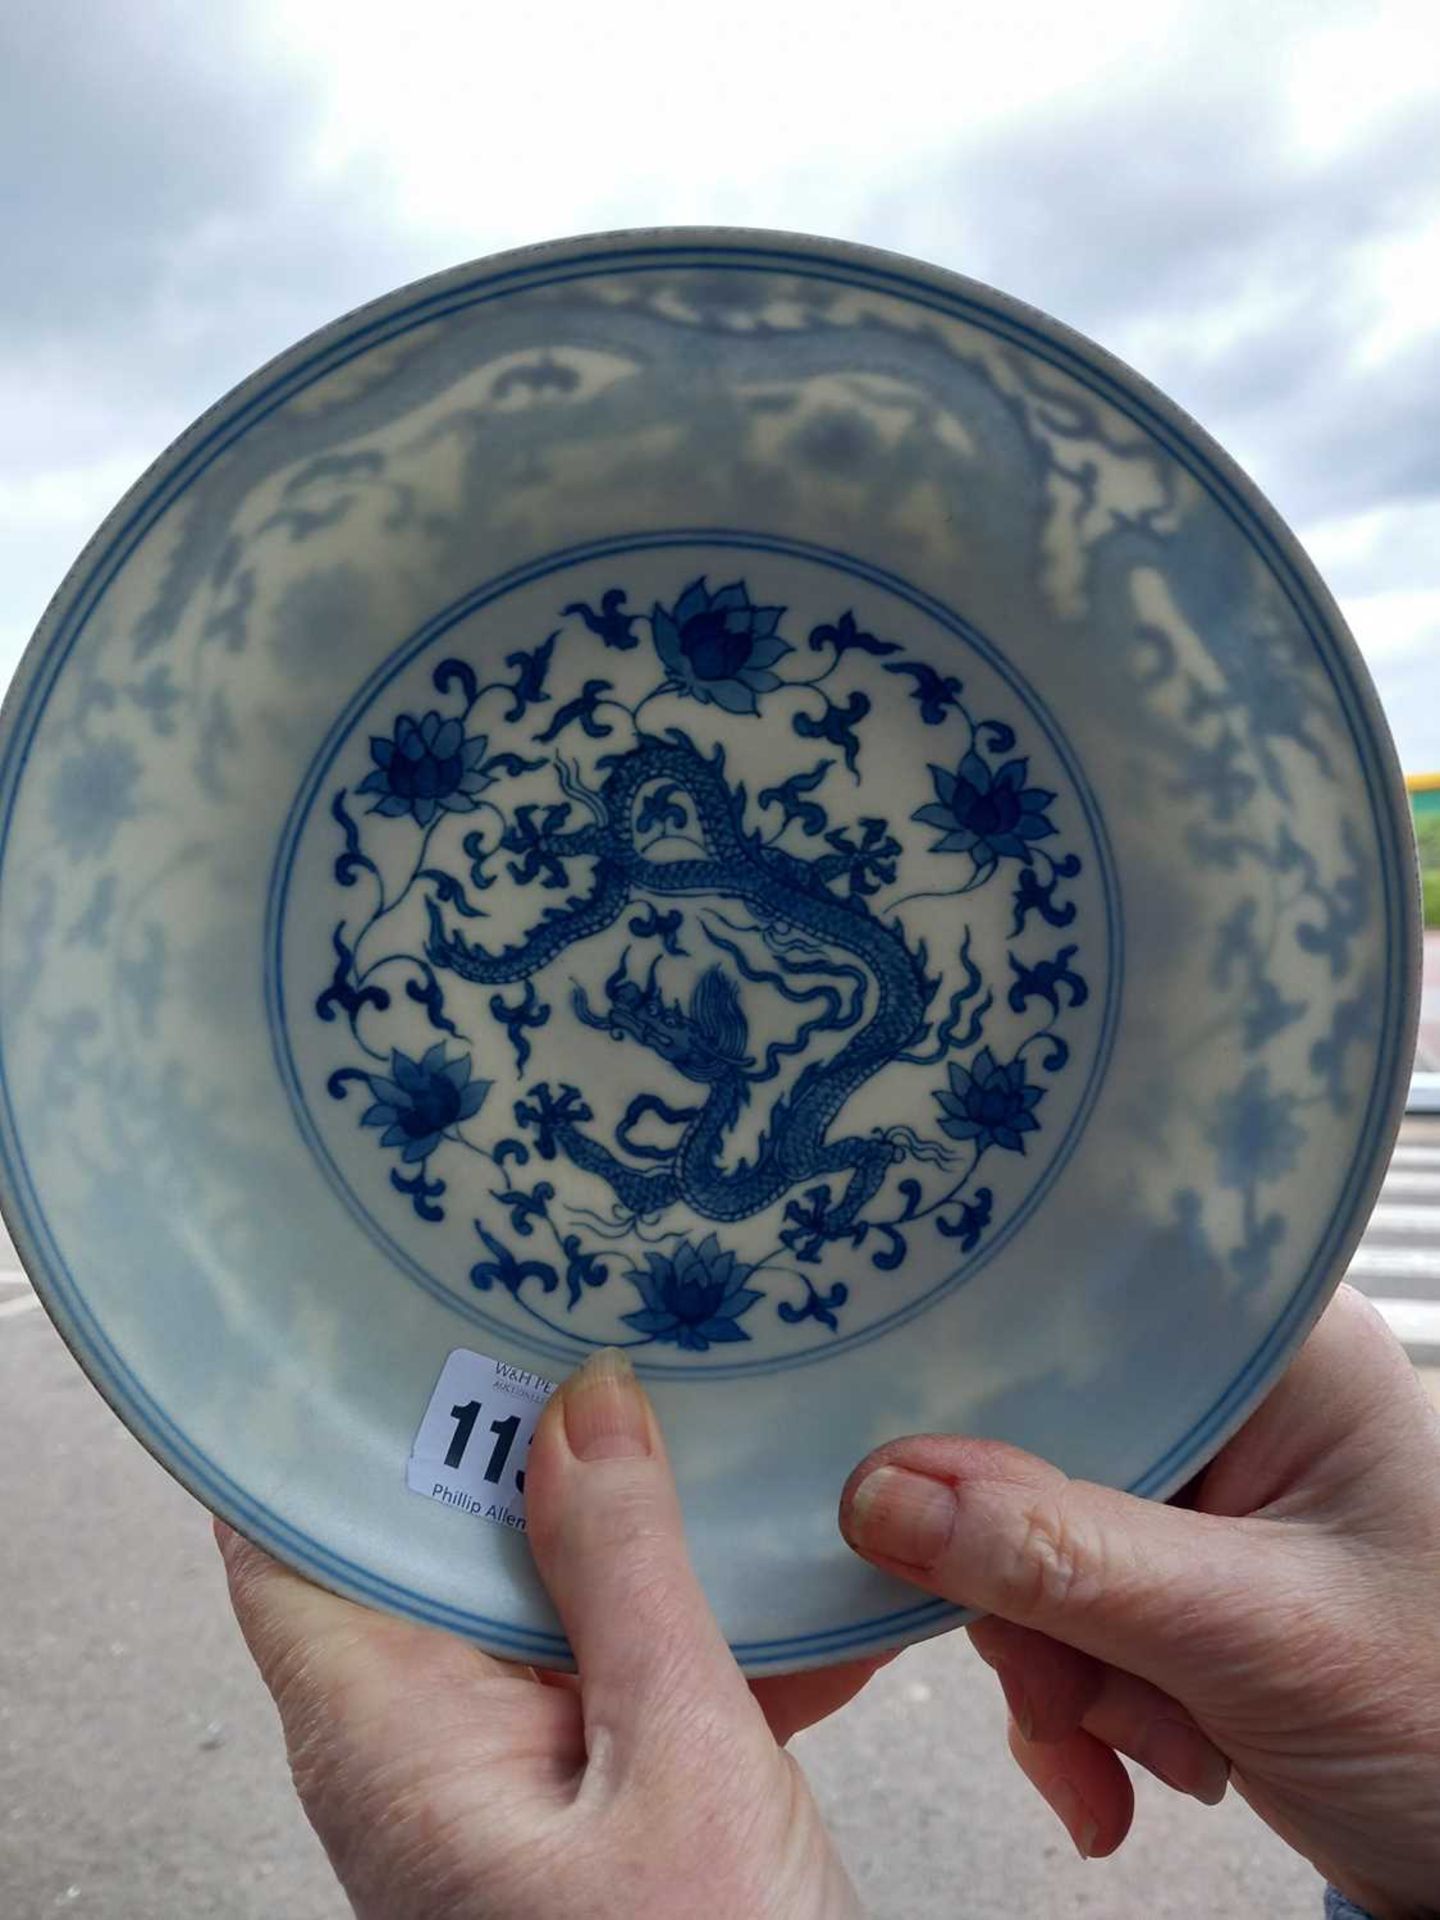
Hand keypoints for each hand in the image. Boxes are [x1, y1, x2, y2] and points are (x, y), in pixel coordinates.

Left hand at [219, 1350, 871, 1919]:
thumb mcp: (683, 1760)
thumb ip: (626, 1572)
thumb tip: (582, 1405)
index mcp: (390, 1740)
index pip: (282, 1536)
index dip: (308, 1412)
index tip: (380, 1301)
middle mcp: (422, 1752)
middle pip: (421, 1540)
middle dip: (505, 1435)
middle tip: (579, 1316)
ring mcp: (507, 1776)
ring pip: (538, 1596)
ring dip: (627, 1524)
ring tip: (701, 1415)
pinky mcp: (588, 1799)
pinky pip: (619, 1670)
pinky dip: (694, 1624)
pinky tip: (792, 1578)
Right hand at [840, 1285, 1439, 1917]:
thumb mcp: (1247, 1632)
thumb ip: (1059, 1559)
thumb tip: (880, 1493)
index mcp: (1276, 1350)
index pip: (1087, 1311)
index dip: (984, 1374)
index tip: (898, 1464)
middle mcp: (1234, 1400)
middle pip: (1041, 1441)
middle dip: (1033, 1594)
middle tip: (1058, 1689)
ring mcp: (1203, 1493)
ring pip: (1034, 1540)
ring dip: (1060, 1670)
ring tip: (1142, 1753)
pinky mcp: (1175, 1576)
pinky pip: (1060, 1611)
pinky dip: (1074, 1704)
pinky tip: (1124, 1775)